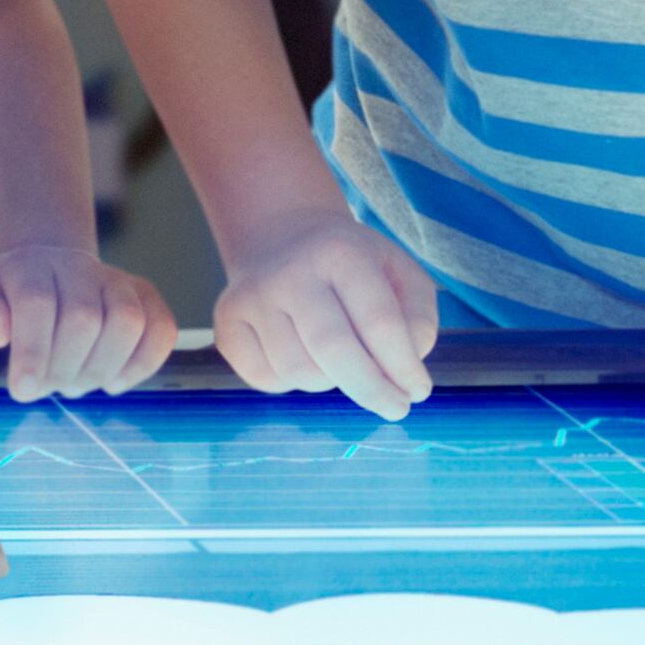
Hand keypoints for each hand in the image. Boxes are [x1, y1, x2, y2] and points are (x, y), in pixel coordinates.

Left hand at [0, 244, 176, 399]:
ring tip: (75, 384)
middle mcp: (77, 267)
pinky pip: (162, 329)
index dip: (33, 351)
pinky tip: (113, 382)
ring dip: (101, 368)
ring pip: (128, 322)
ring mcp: (117, 280)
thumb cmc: (2, 295)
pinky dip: (143, 364)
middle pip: (84, 318)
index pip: (37, 305)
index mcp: (29, 266)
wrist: (43, 267)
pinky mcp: (146, 296)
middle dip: (64, 368)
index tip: (22, 391)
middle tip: (47, 388)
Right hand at [210, 212, 438, 418]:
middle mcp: (290, 272)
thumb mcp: (396, 270)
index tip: (418, 391)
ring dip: (331, 382)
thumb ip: (417, 316)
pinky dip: (293, 382)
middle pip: (335, 351)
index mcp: (340, 251)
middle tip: (396, 408)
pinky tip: (302, 356)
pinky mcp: (227, 324)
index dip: (403, 366)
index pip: (379, 321)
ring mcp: (252, 298)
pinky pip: (268, 379)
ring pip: (301, 372)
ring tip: (340, 361)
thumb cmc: (349, 264)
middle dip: (372, 390)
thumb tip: (408, 363)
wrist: (278, 236)